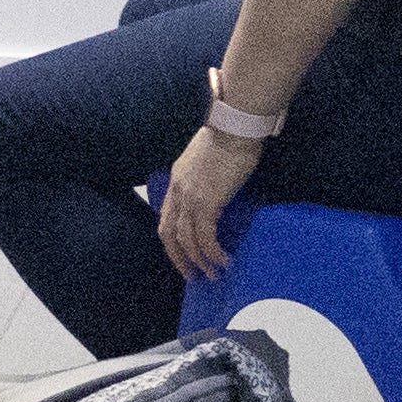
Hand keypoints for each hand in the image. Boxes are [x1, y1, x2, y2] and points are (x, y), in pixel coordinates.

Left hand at [158, 125, 262, 281]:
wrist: (235, 126)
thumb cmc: (230, 136)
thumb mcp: (208, 158)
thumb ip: (206, 176)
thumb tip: (217, 189)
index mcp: (176, 180)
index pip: (166, 217)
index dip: (173, 240)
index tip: (184, 254)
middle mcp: (177, 191)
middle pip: (169, 234)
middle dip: (179, 258)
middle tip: (192, 275)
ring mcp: (190, 198)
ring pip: (186, 240)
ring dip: (198, 262)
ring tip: (212, 275)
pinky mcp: (206, 203)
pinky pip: (205, 238)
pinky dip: (213, 254)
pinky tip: (224, 261)